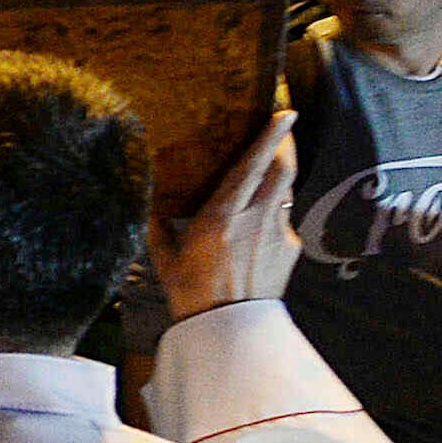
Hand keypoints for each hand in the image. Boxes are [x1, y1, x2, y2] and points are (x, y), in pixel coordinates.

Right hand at [155, 109, 299, 321]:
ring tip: (268, 170)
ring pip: (284, 192)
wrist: (229, 331)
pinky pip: (282, 221)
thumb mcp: (164, 258)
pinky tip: (257, 229)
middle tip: (284, 124)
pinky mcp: (290, 249)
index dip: (272, 137)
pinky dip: (272, 215)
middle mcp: (256, 219)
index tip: (286, 111)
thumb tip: (150, 205)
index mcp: (222, 216)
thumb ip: (160, 227)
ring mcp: (278, 233)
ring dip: (278, 177)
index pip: (254, 167)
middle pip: (284, 169)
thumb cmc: (189, 292)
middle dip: (286, 143)